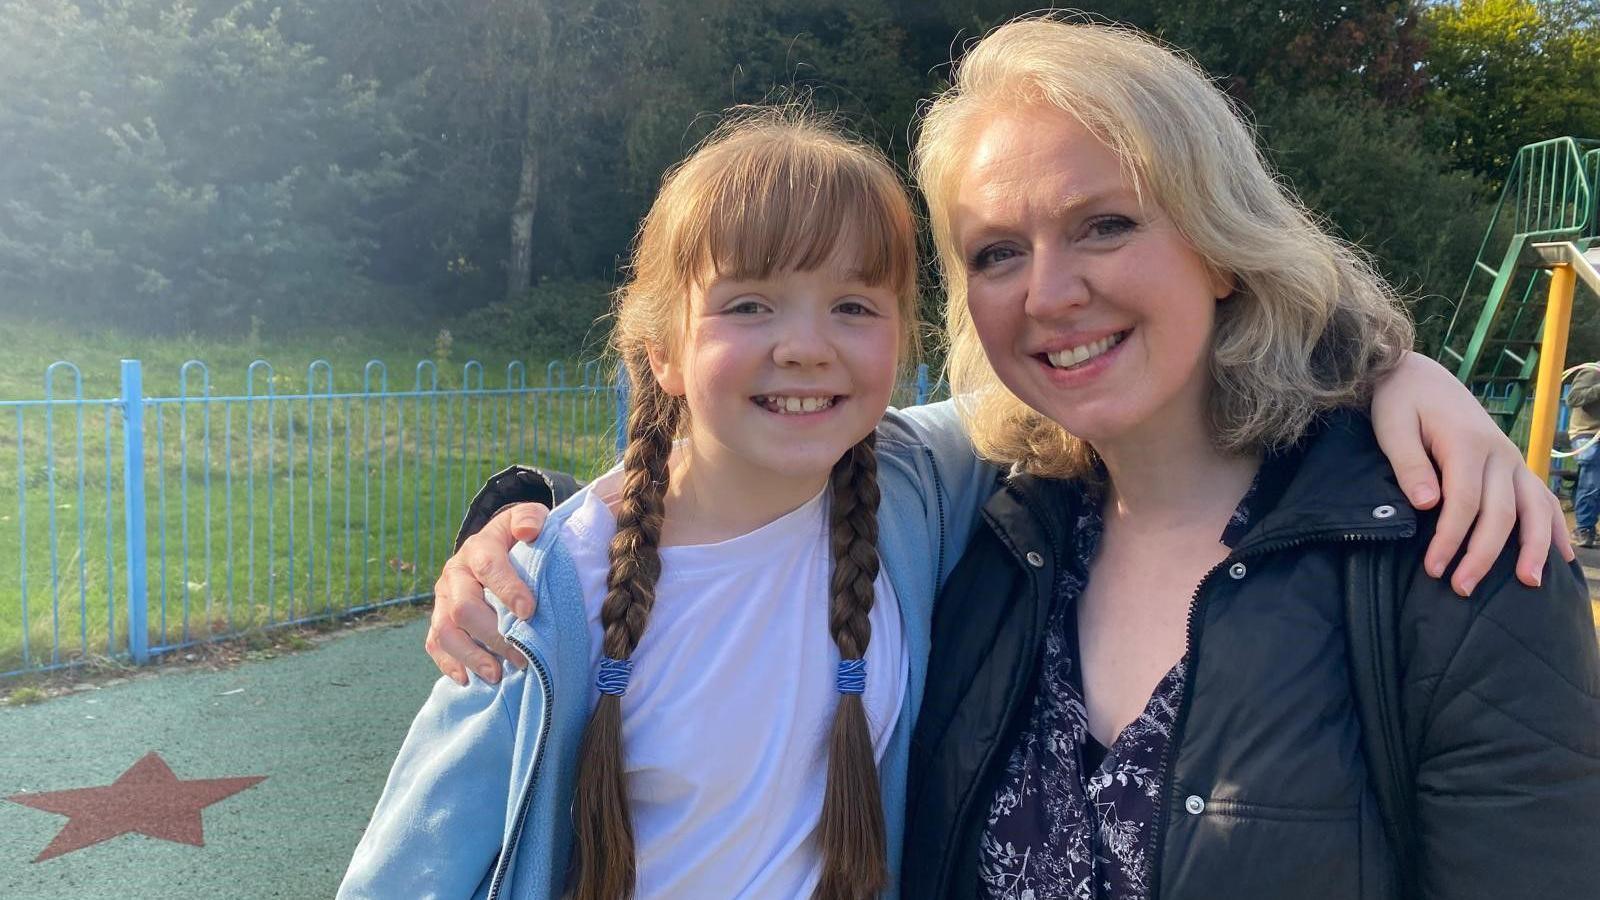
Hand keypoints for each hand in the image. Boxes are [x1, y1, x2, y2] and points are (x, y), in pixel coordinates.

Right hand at [425, 502, 548, 684]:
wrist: (495, 547)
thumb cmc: (518, 539)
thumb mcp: (528, 519)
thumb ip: (530, 518)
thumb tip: (528, 530)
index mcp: (478, 548)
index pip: (488, 567)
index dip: (507, 589)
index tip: (529, 612)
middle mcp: (455, 574)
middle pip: (463, 608)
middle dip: (494, 634)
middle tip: (523, 656)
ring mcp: (443, 599)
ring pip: (446, 631)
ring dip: (471, 655)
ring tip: (496, 674)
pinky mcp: (438, 619)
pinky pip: (435, 644)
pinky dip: (449, 663)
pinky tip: (468, 679)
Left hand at [1371, 353, 1573, 596]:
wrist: (1417, 375)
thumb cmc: (1399, 403)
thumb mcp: (1392, 427)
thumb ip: (1409, 465)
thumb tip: (1429, 504)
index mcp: (1467, 444)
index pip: (1464, 503)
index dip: (1451, 539)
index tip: (1433, 569)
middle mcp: (1498, 453)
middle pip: (1501, 512)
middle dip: (1484, 555)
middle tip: (1462, 589)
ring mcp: (1511, 459)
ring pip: (1534, 507)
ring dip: (1534, 546)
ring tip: (1531, 584)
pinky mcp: (1512, 464)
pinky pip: (1541, 497)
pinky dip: (1554, 526)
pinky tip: (1562, 556)